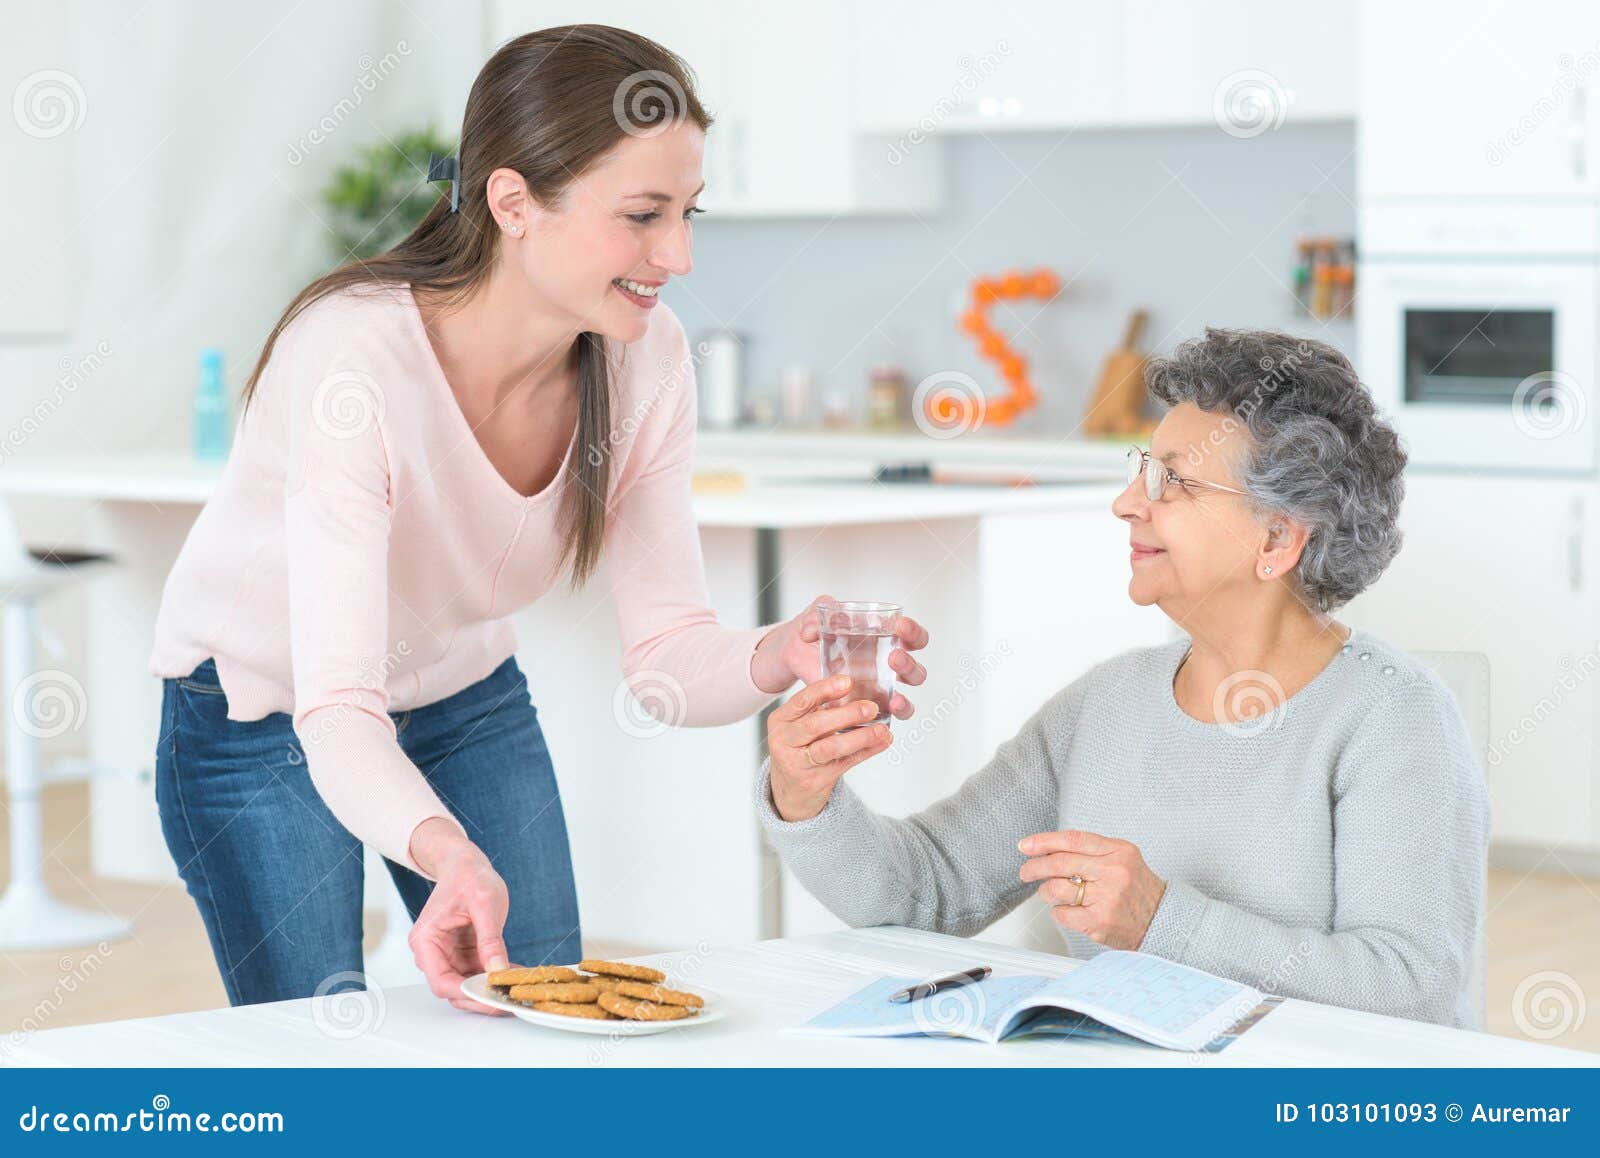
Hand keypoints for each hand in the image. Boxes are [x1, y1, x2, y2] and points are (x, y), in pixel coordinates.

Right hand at [407, 817, 512, 1014]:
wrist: (466, 863)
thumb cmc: (468, 876)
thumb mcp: (485, 904)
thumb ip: (490, 939)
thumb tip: (497, 970)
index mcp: (426, 940)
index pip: (441, 981)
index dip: (467, 994)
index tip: (492, 999)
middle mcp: (432, 952)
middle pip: (453, 989)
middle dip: (480, 997)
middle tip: (509, 1002)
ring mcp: (448, 954)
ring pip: (467, 984)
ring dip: (490, 989)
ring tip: (517, 988)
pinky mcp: (463, 953)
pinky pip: (478, 973)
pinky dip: (495, 976)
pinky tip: (516, 973)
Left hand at [753, 594, 930, 719]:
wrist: (794, 652)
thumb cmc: (813, 631)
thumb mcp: (814, 617)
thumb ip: (815, 616)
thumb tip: (811, 630)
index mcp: (884, 640)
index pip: (912, 637)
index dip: (913, 633)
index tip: (900, 626)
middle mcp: (886, 667)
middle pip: (915, 671)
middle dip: (908, 665)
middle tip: (893, 657)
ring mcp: (876, 690)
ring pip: (905, 698)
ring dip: (904, 699)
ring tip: (893, 698)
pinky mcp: (862, 709)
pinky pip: (882, 719)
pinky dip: (885, 720)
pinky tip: (879, 715)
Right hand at [767, 674, 892, 820]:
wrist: (788, 791)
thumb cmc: (797, 750)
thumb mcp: (797, 727)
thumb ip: (818, 710)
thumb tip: (857, 691)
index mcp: (780, 720)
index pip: (802, 701)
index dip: (825, 690)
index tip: (847, 682)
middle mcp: (784, 741)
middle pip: (816, 725)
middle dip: (847, 714)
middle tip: (870, 708)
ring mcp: (798, 763)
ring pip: (830, 747)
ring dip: (860, 737)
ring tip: (881, 730)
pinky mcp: (815, 781)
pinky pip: (845, 763)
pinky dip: (866, 751)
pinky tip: (881, 743)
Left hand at [1017, 829, 1167, 949]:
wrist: (1162, 920)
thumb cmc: (1137, 889)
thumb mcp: (1122, 858)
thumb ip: (1090, 851)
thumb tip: (1048, 850)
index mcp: (1118, 851)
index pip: (1073, 839)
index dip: (1044, 841)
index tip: (1025, 845)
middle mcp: (1113, 872)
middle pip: (1060, 863)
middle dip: (1035, 867)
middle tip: (1026, 872)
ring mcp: (1107, 898)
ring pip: (1057, 889)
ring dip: (1046, 892)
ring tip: (1050, 893)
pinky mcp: (1100, 922)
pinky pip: (1062, 914)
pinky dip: (1058, 912)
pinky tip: (1067, 911)